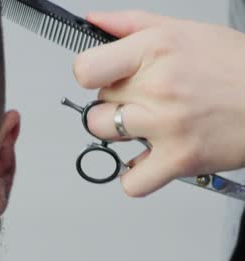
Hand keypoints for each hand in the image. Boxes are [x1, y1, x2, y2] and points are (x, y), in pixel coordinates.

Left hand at [73, 10, 244, 196]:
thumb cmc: (233, 68)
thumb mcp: (184, 31)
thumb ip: (130, 25)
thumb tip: (93, 22)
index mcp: (155, 50)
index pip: (86, 70)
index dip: (90, 76)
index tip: (102, 80)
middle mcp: (158, 87)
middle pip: (95, 105)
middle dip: (113, 104)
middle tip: (140, 103)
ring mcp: (166, 125)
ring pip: (104, 135)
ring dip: (119, 135)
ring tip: (146, 128)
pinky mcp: (178, 159)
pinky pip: (132, 182)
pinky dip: (136, 177)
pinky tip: (149, 161)